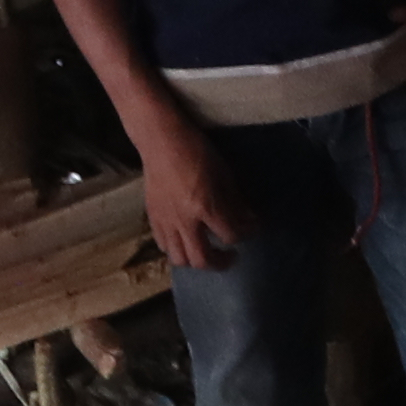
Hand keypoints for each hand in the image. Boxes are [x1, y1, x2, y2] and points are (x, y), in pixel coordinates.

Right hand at [134, 124, 244, 274]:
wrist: (161, 142)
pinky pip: (163, 245)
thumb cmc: (196, 151)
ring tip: (206, 252)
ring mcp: (166, 222)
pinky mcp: (152, 218)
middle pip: (202, 259)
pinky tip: (186, 240)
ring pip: (179, 259)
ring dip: (196, 261)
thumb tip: (249, 219)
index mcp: (205, 206)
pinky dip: (176, 249)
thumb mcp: (223, 173)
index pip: (230, 235)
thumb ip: (235, 201)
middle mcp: (184, 221)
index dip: (245, 234)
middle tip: (231, 256)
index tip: (252, 229)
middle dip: (220, 263)